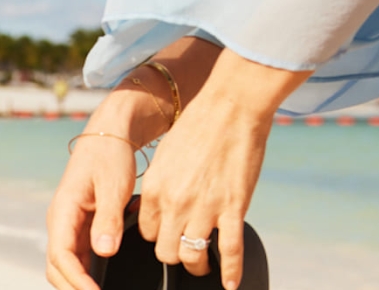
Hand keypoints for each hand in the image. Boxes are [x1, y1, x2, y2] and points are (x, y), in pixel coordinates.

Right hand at [46, 132, 139, 289]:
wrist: (109, 135)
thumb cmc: (109, 155)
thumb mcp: (113, 186)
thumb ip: (109, 220)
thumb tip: (103, 252)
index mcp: (63, 210)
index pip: (62, 255)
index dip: (77, 280)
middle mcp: (61, 221)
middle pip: (56, 267)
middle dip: (72, 287)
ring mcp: (69, 225)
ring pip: (64, 265)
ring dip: (76, 283)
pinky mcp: (80, 226)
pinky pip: (77, 256)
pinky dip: (85, 273)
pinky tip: (100, 281)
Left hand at [134, 98, 270, 289]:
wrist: (231, 107)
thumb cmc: (199, 126)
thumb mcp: (167, 156)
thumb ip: (161, 184)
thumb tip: (156, 204)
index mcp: (154, 188)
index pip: (145, 231)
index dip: (155, 235)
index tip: (165, 233)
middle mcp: (175, 202)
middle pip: (164, 250)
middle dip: (173, 255)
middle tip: (183, 252)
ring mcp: (205, 208)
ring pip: (192, 256)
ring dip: (197, 265)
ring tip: (203, 265)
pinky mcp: (233, 208)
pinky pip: (230, 251)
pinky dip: (231, 272)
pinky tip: (230, 284)